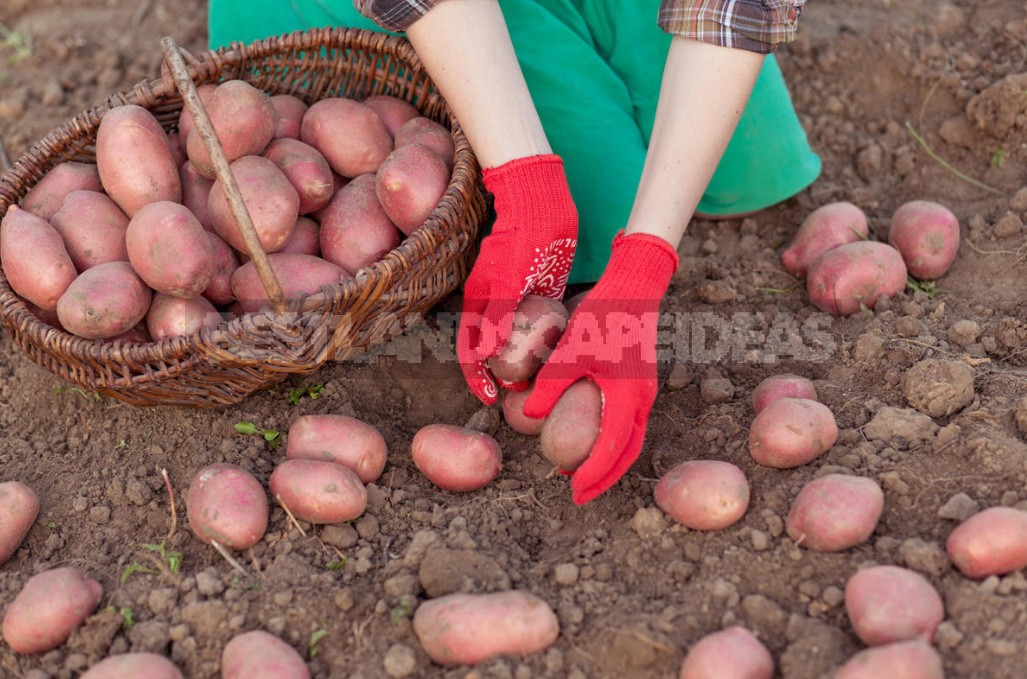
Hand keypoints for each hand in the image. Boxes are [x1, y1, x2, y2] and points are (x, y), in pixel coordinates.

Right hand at [457, 154, 576, 403]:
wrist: (541, 195)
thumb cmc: (527, 231)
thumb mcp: (514, 275)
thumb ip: (501, 312)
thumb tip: (491, 352)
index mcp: (481, 297)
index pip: (470, 348)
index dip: (477, 377)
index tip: (491, 399)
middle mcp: (490, 299)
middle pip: (487, 346)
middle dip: (498, 373)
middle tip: (518, 393)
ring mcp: (508, 291)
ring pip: (507, 334)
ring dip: (517, 358)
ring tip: (534, 378)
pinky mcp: (528, 284)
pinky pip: (525, 320)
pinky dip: (532, 339)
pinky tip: (549, 347)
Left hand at [524, 231, 677, 503]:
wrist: (634, 288)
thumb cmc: (601, 317)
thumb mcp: (570, 351)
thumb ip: (550, 385)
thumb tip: (530, 416)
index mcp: (627, 394)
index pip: (612, 447)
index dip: (594, 474)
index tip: (574, 492)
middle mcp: (643, 399)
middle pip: (629, 452)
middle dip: (605, 477)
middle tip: (580, 495)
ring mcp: (646, 391)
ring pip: (634, 440)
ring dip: (612, 461)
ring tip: (584, 474)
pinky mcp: (643, 382)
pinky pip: (633, 423)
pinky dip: (617, 441)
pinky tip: (596, 440)